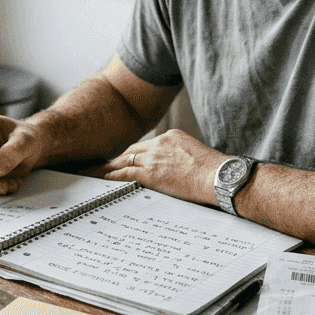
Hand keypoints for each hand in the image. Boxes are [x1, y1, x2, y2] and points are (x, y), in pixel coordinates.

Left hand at [95, 129, 224, 205]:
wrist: (218, 176)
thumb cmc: (213, 171)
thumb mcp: (195, 155)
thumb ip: (181, 158)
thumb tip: (177, 170)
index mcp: (171, 137)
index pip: (146, 145)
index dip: (133, 153)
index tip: (125, 157)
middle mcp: (160, 143)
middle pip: (132, 150)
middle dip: (118, 157)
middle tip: (104, 162)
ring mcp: (154, 157)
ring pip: (124, 160)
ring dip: (109, 166)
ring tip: (96, 170)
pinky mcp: (151, 173)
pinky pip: (125, 173)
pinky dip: (112, 176)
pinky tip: (104, 178)